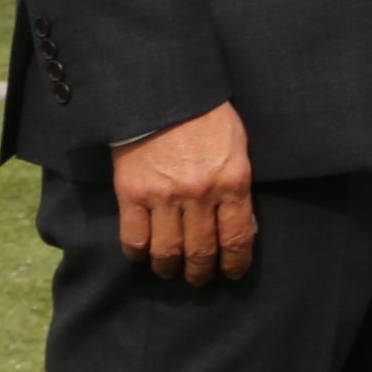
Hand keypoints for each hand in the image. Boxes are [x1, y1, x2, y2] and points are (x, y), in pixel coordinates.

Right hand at [114, 102, 255, 284]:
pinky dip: (139, 254)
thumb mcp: (238, 148)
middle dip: (201, 273)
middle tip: (199, 278)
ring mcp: (163, 196)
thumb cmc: (208, 117)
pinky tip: (144, 253)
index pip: (237, 239)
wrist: (165, 93)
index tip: (231, 273)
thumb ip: (238, 187)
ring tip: (171, 269)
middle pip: (201, 252)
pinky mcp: (132, 193)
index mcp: (232, 181)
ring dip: (169, 268)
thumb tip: (240, 228)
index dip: (234, 264)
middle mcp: (199, 194)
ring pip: (167, 252)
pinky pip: (134, 239)